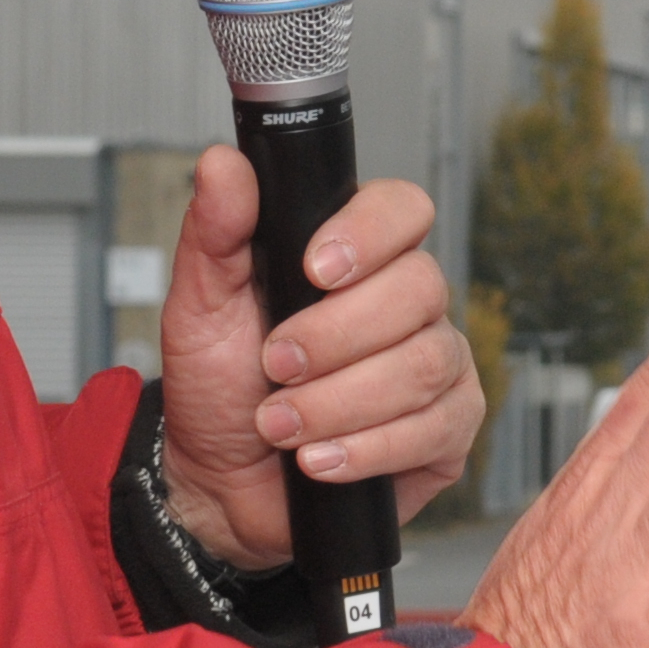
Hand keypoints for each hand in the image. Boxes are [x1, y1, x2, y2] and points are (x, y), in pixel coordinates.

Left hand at [159, 149, 484, 568]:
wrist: (221, 485)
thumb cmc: (219, 390)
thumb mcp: (199, 308)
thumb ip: (215, 234)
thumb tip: (223, 163)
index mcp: (359, 259)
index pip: (404, 210)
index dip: (370, 234)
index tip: (315, 269)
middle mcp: (411, 306)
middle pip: (419, 291)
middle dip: (334, 337)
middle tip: (274, 366)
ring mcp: (439, 367)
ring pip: (424, 365)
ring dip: (338, 402)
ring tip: (280, 424)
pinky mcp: (449, 431)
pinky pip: (434, 428)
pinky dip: (365, 449)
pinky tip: (319, 460)